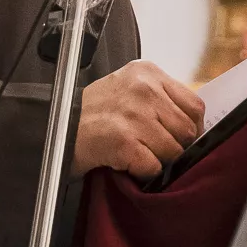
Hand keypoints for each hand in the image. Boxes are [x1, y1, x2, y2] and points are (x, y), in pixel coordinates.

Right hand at [76, 61, 203, 180]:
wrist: (51, 127)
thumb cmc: (91, 112)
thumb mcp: (128, 88)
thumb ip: (160, 97)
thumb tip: (193, 125)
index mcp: (148, 73)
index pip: (195, 105)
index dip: (192, 127)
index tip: (182, 137)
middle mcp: (145, 90)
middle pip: (187, 130)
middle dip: (175, 146)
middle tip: (153, 149)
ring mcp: (135, 115)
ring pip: (173, 151)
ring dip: (157, 160)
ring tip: (136, 153)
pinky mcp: (124, 141)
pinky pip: (153, 167)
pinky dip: (142, 172)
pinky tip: (126, 163)